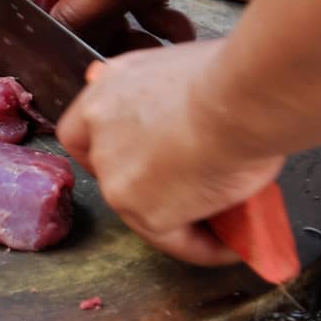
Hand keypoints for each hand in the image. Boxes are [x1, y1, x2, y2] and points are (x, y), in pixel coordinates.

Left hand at [58, 40, 283, 266]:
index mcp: (107, 92)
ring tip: (224, 224)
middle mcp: (100, 133)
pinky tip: (231, 245)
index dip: (105, 150)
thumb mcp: (183, 72)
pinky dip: (203, 247)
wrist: (239, 98)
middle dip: (149, 185)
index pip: (81, 133)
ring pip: (143, 210)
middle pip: (112, 173)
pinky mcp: (142, 211)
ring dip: (180, 218)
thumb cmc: (232, 77)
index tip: (134, 161)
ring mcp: (115, 175)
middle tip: (191, 191)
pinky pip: (175, 239)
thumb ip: (164, 99)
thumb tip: (186, 123)